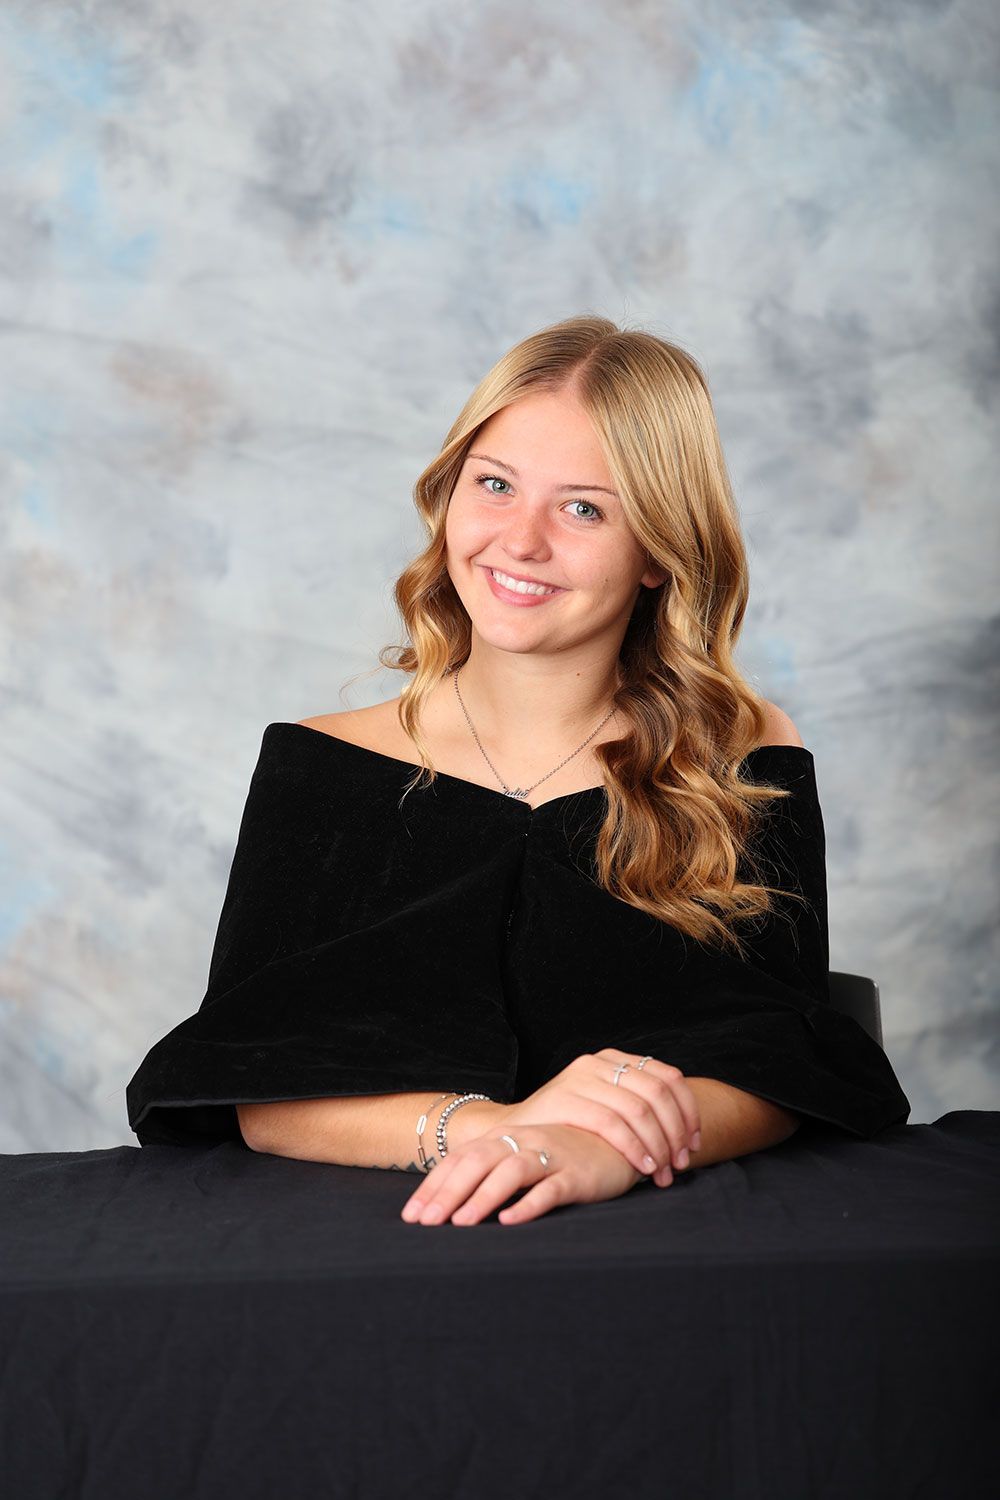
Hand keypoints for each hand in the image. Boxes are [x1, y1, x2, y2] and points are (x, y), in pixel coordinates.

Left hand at [400, 1121, 642, 1226]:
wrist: (616, 1143)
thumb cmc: (561, 1155)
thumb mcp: (521, 1157)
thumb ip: (488, 1172)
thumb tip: (445, 1204)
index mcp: (504, 1139)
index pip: (460, 1160)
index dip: (434, 1186)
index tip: (411, 1216)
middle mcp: (523, 1142)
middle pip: (478, 1163)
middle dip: (449, 1193)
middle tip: (426, 1223)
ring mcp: (551, 1156)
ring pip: (510, 1172)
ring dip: (483, 1196)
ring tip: (461, 1223)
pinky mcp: (577, 1175)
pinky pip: (551, 1189)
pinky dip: (529, 1204)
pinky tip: (511, 1221)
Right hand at [496, 1049, 701, 1188]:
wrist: (514, 1134)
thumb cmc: (568, 1129)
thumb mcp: (606, 1107)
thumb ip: (637, 1107)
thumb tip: (686, 1133)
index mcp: (614, 1059)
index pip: (668, 1077)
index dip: (688, 1112)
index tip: (694, 1144)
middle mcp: (599, 1061)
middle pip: (657, 1093)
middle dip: (676, 1132)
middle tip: (680, 1164)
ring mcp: (580, 1077)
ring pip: (638, 1109)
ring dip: (658, 1145)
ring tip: (663, 1173)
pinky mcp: (565, 1098)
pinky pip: (612, 1123)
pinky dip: (634, 1147)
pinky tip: (643, 1168)